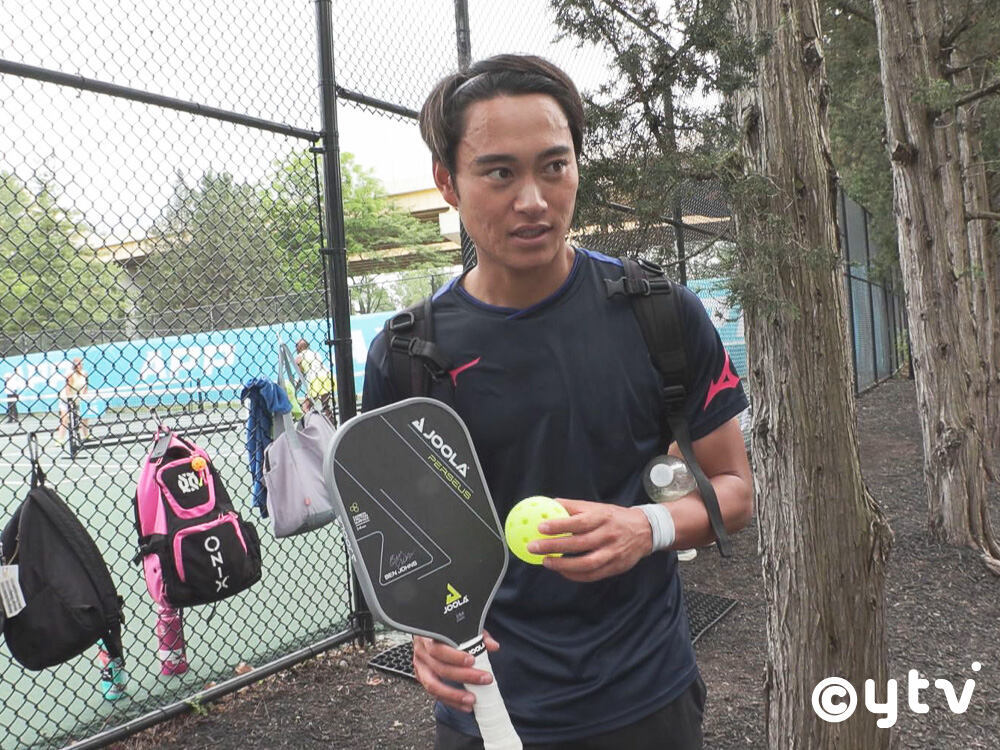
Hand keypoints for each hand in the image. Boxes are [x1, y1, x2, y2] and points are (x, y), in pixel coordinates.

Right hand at [411, 631, 499, 712]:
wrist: (427, 632)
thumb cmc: (444, 630)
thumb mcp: (460, 627)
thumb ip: (476, 634)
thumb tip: (493, 646)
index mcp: (428, 636)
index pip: (439, 649)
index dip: (455, 656)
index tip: (472, 660)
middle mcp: (422, 652)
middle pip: (440, 668)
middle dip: (464, 676)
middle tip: (484, 678)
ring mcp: (420, 667)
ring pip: (433, 686)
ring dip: (454, 695)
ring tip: (472, 699)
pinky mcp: (422, 679)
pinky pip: (435, 694)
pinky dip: (451, 701)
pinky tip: (465, 705)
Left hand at [528, 498, 652, 581]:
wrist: (645, 531)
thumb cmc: (614, 517)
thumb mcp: (596, 507)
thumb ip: (574, 507)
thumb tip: (549, 504)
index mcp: (602, 518)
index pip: (579, 522)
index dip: (559, 525)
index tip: (540, 527)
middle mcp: (608, 535)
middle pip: (579, 544)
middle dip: (554, 547)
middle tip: (533, 547)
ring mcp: (613, 553)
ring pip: (586, 563)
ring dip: (563, 565)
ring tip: (546, 562)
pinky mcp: (615, 567)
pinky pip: (592, 575)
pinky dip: (575, 575)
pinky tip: (561, 571)